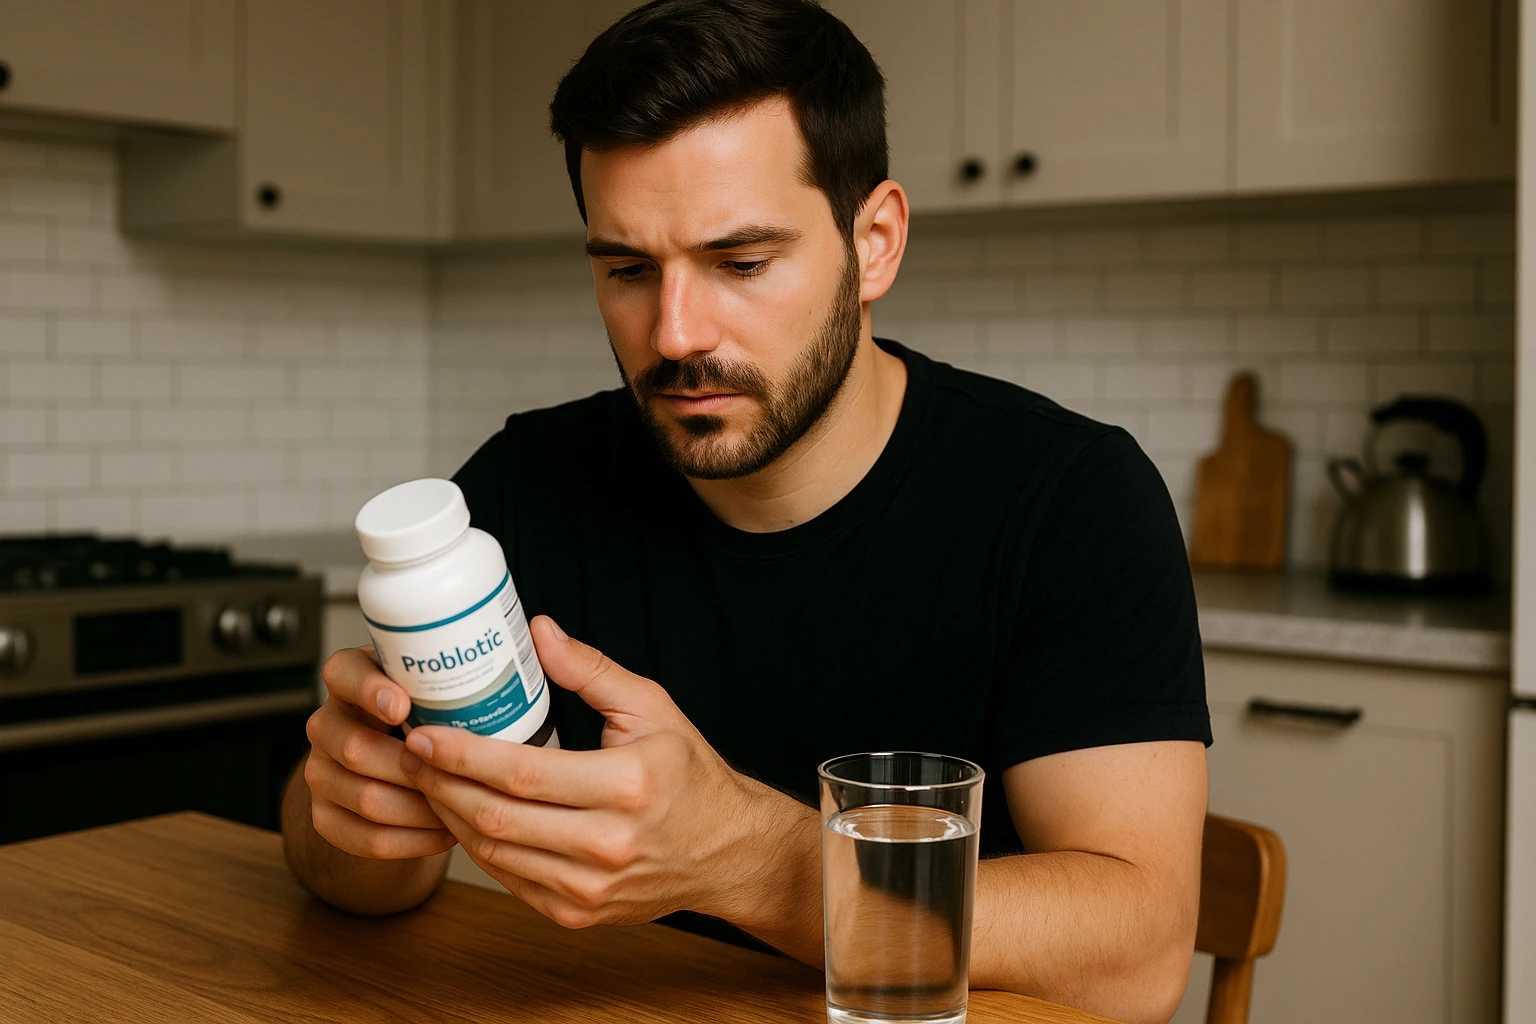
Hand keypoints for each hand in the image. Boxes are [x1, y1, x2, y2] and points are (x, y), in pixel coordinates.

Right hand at [304, 645, 456, 859]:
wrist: (395, 771)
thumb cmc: (433, 716)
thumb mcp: (439, 682)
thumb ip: (468, 664)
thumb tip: (540, 632)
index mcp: (353, 679)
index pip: (344, 673)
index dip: (370, 690)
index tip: (403, 705)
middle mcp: (329, 723)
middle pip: (354, 747)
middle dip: (413, 766)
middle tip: (458, 771)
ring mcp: (320, 772)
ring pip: (365, 798)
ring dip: (422, 808)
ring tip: (466, 806)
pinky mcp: (326, 818)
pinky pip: (366, 838)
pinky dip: (413, 841)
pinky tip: (446, 833)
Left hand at [401, 615, 786, 929]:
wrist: (725, 853)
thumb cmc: (690, 776)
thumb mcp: (653, 708)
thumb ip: (591, 670)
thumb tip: (538, 632)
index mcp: (626, 787)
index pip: (522, 774)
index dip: (462, 754)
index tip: (424, 733)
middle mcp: (606, 845)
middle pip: (495, 818)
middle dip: (440, 783)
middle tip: (410, 753)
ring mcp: (588, 887)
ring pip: (492, 854)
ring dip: (449, 816)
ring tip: (428, 780)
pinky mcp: (576, 914)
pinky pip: (507, 880)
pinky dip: (477, 847)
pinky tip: (463, 816)